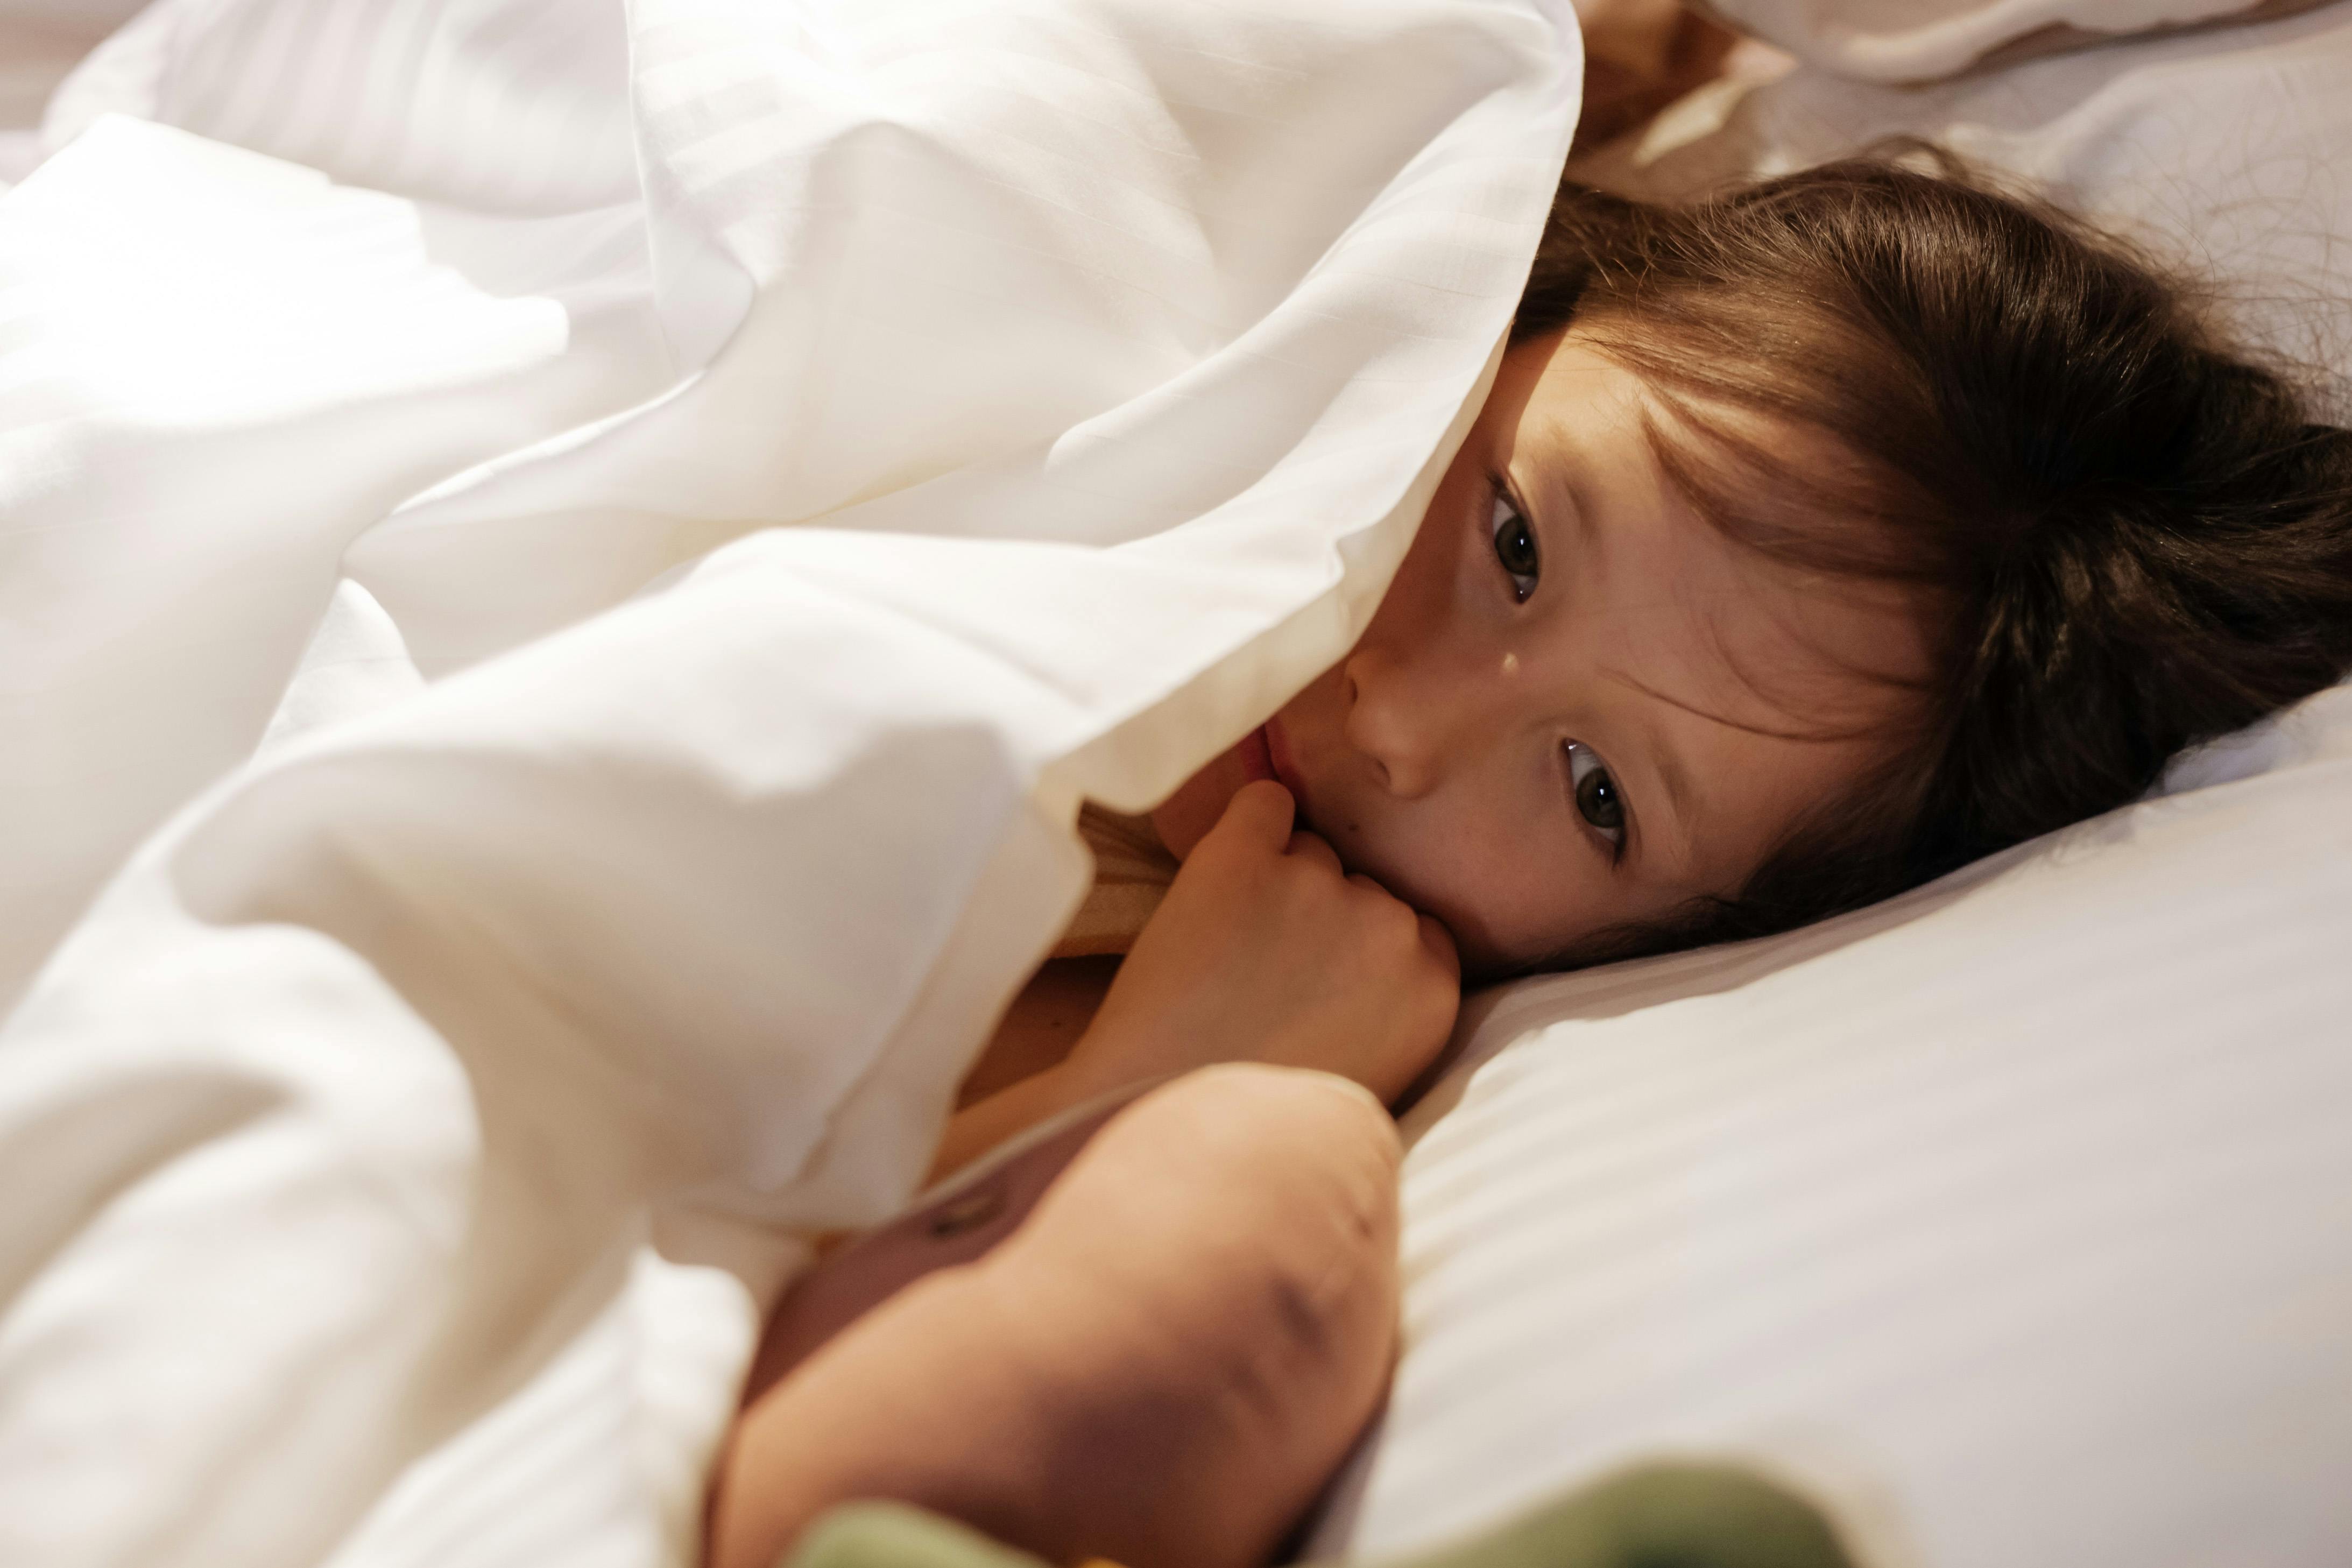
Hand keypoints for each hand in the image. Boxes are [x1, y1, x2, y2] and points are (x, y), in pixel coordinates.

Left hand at [1066, 781, 1459, 1104]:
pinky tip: (1221, 875)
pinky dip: (1245, 826)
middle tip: (1265, 977)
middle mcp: (1389, 926)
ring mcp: (1316, 887)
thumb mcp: (1373, 1073)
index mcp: (1432, 988)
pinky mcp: (1241, 859)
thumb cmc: (1263, 1118)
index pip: (1417, 927)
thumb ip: (1393, 1003)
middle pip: (1363, 887)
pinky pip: (1263, 803)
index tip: (1325, 980)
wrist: (1170, 1126)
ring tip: (1227, 956)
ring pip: (1310, 853)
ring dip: (1276, 885)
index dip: (1364, 948)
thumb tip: (1369, 953)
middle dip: (1322, 920)